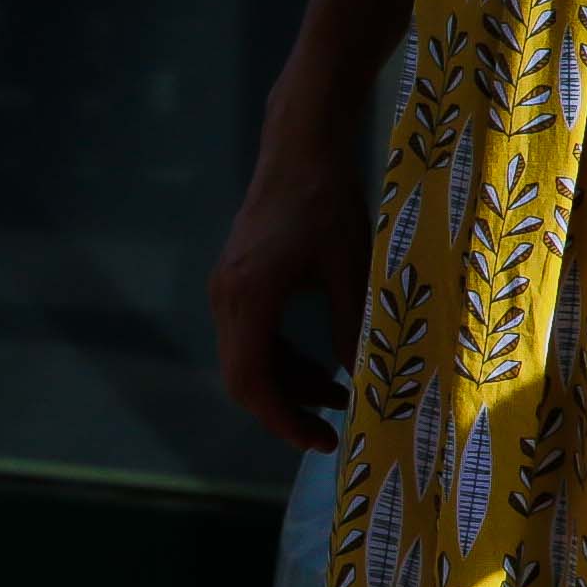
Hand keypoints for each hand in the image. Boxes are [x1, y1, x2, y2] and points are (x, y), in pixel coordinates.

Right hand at [205, 137, 368, 454]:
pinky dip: (282, 357)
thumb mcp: (351, 268)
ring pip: (247, 358)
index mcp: (248, 299)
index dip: (285, 419)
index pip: (253, 381)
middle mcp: (226, 299)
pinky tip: (320, 362)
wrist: (300, 145)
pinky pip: (251, 335)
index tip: (323, 440)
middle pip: (243, 378)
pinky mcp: (237, 280)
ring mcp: (227, 290)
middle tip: (331, 431)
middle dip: (286, 409)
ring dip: (288, 383)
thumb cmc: (328, 199)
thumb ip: (351, 326)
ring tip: (338, 395)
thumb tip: (361, 378)